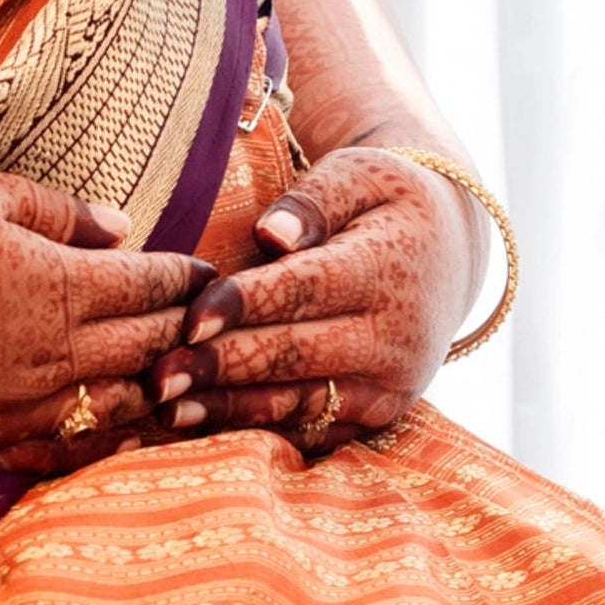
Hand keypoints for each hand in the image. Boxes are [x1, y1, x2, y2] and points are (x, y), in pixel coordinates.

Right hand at [0, 168, 202, 474]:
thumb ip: (58, 214)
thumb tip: (119, 227)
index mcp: (60, 285)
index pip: (151, 286)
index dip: (186, 278)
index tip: (209, 273)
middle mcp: (51, 356)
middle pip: (144, 348)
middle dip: (183, 333)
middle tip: (211, 326)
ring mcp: (15, 408)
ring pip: (114, 409)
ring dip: (152, 393)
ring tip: (179, 383)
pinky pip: (58, 455)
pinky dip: (98, 444)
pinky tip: (114, 436)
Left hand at [141, 141, 480, 454]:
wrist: (449, 252)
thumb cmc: (385, 201)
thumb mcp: (360, 174)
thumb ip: (313, 200)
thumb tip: (270, 236)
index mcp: (388, 269)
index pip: (306, 290)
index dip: (244, 306)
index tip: (187, 318)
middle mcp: (395, 337)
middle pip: (295, 355)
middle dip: (222, 367)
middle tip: (156, 376)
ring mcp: (389, 385)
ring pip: (300, 403)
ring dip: (230, 408)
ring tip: (168, 409)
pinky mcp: (378, 415)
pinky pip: (312, 430)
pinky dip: (256, 430)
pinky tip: (203, 424)